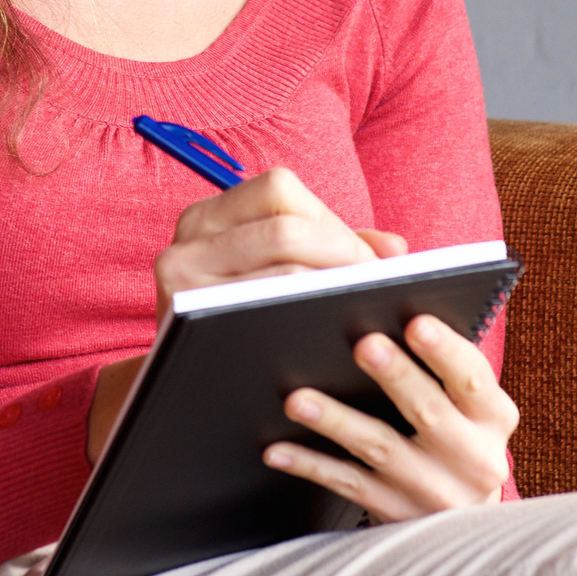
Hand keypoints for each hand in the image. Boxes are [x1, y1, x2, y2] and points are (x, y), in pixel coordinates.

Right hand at [152, 168, 405, 321]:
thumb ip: (331, 249)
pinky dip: (303, 318)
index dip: (330, 220)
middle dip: (341, 255)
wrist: (180, 386)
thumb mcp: (269, 272)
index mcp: (210, 215)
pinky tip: (322, 331)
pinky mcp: (186, 324)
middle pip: (285, 229)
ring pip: (281, 272)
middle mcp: (188, 239)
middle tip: (368, 285)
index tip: (363, 257)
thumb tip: (396, 249)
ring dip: (330, 288)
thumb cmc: (238, 319)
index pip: (279, 189)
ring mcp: (182, 282)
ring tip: (354, 306)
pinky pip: (263, 314)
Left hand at [260, 313, 516, 521]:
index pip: (472, 378)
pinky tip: (278, 450)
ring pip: (381, 449)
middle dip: (395, 376)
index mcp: (494, 417)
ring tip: (297, 399)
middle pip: (428, 413)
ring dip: (337, 421)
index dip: (444, 351)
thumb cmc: (456, 434)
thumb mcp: (469, 405)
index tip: (415, 322)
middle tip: (362, 344)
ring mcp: (435, 492)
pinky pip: (349, 486)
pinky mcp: (398, 514)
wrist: (463, 519)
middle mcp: (474, 458)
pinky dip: (312, 465)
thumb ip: (442, 366)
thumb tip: (385, 311)